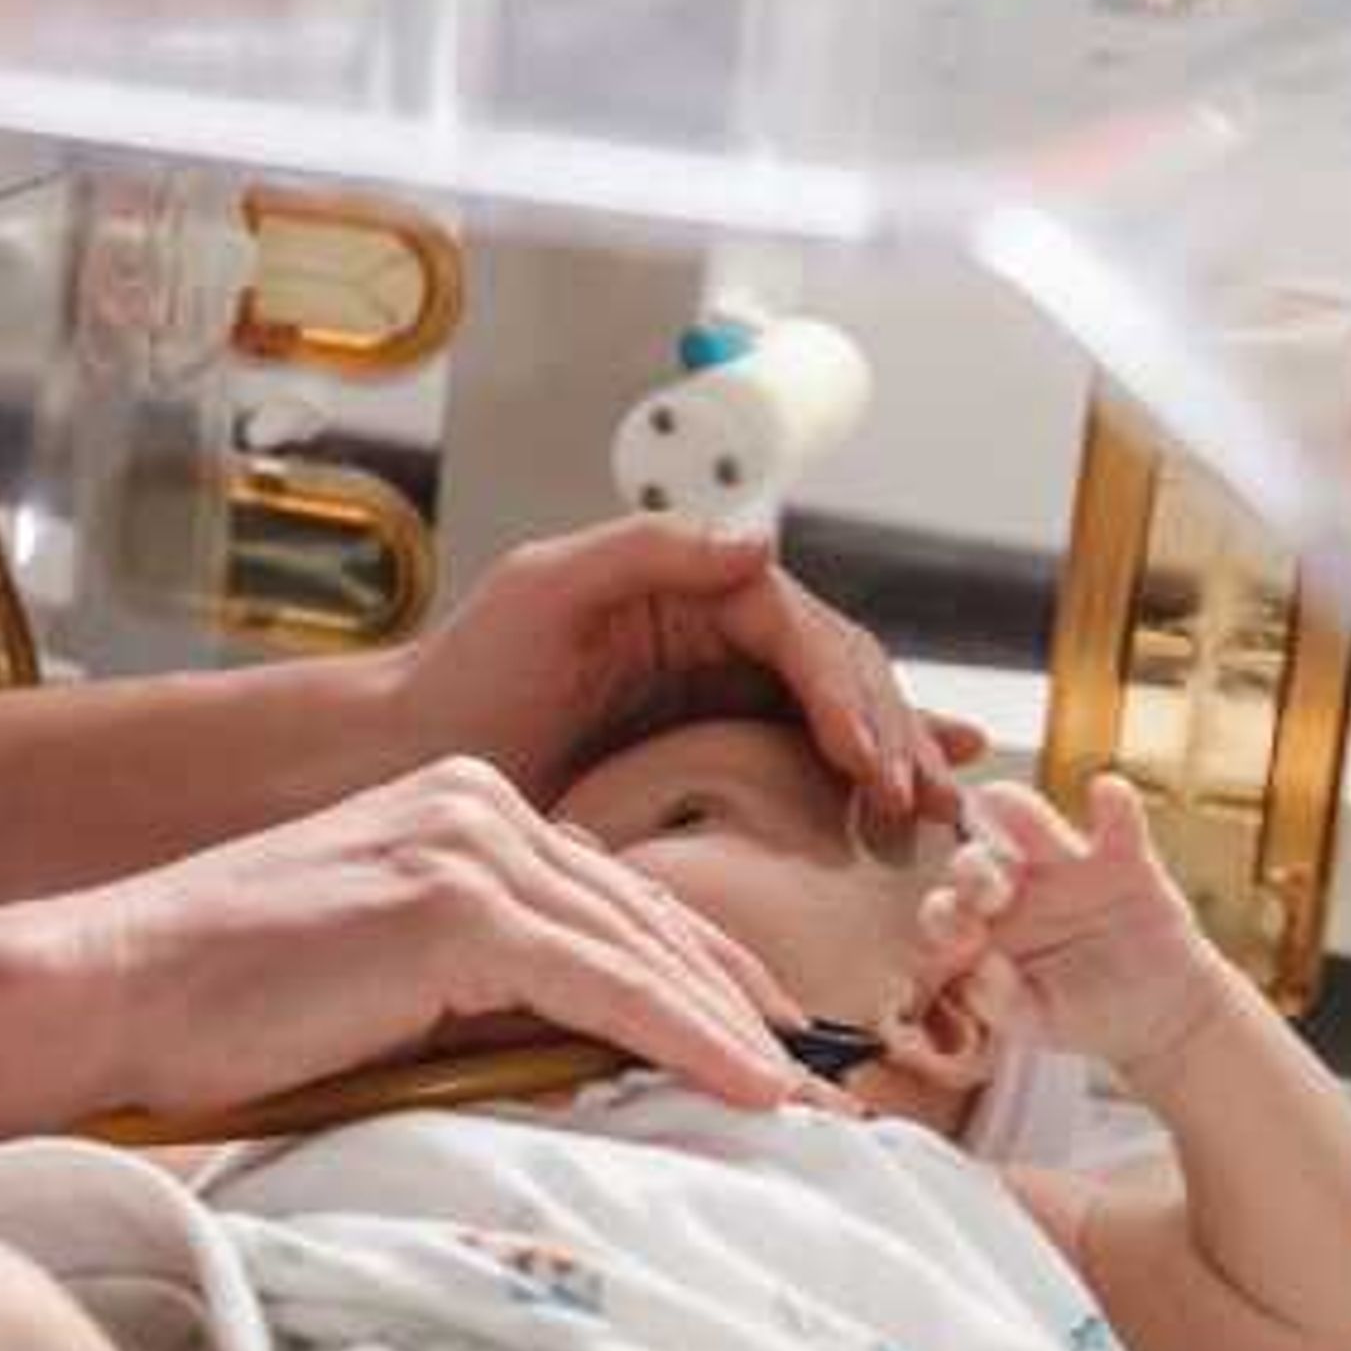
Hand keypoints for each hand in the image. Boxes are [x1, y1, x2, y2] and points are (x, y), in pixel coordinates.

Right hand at [78, 756, 827, 1120]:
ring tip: (819, 1102)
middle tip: (835, 1081)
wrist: (112, 990)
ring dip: (741, 1034)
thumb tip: (587, 1063)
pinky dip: (692, 1040)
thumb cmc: (219, 1010)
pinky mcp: (456, 907)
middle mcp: (473, 805)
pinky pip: (609, 985)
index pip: (614, 898)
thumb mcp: (381, 984)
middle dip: (747, 1003)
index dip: (705, 976)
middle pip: (649, 915)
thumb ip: (482, 993)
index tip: (774, 1047)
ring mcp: (466, 846)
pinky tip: (757, 1089)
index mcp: (455, 808)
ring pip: (643, 950)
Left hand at [377, 516, 964, 829]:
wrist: (407, 759)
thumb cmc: (462, 671)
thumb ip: (648, 549)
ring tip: (944, 808)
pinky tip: (925, 796)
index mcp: (689, 588)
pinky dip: (868, 773)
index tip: (865, 757)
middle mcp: (717, 635)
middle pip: (836, 671)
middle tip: (915, 801)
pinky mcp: (712, 757)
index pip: (796, 629)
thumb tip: (763, 542)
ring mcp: (719, 696)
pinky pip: (806, 760)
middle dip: (888, 731)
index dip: (841, 690)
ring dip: (898, 758)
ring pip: (837, 717)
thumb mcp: (545, 588)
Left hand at [913, 775, 1224, 1086]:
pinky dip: (1114, 804)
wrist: (1160, 1014)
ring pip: (1030, 820)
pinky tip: (1107, 793)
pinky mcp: (1123, 858)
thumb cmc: (1083, 1013)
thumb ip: (1002, 1003)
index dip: (945, 916)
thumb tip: (976, 977)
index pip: (946, 909)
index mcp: (981, 926)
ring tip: (1008, 807)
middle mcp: (1014, 885)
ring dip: (1017, 812)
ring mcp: (1066, 865)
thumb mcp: (1039, 1020)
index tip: (964, 938)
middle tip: (990, 891)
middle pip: (975, 856)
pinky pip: (1117, 822)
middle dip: (972, 867)